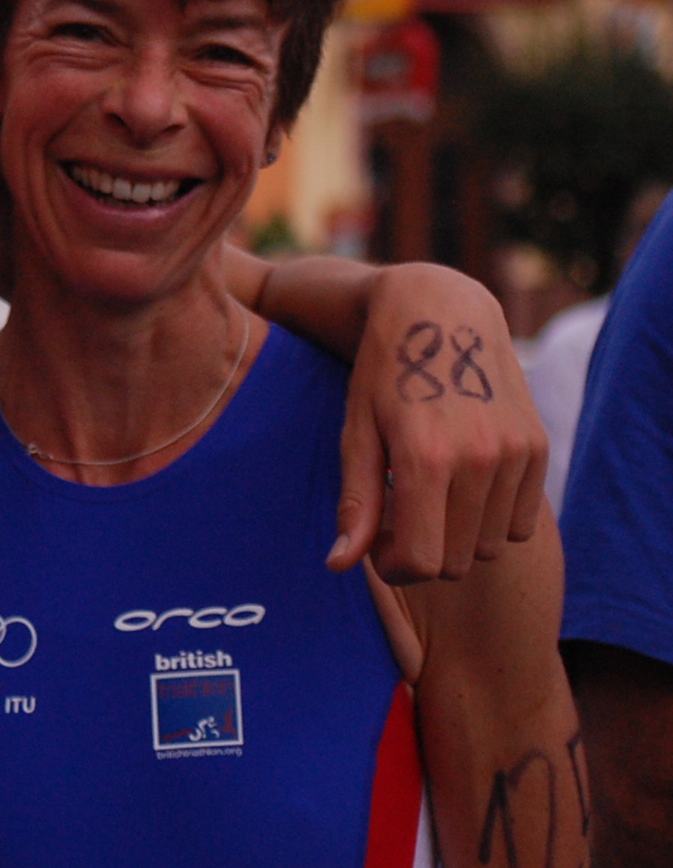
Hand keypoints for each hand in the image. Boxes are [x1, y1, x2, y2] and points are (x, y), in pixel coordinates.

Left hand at [334, 263, 548, 582]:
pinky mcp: (538, 447)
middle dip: (423, 553)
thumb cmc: (383, 374)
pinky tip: (462, 486)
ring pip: (490, 546)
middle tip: (398, 519)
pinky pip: (520, 523)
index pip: (421, 561)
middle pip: (456, 561)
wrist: (440, 311)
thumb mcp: (357, 432)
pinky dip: (491, 519)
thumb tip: (339, 566)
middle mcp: (480, 457)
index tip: (378, 548)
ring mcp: (516, 452)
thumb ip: (356, 503)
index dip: (394, 568)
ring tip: (428, 498)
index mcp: (426, 456)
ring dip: (457, 538)